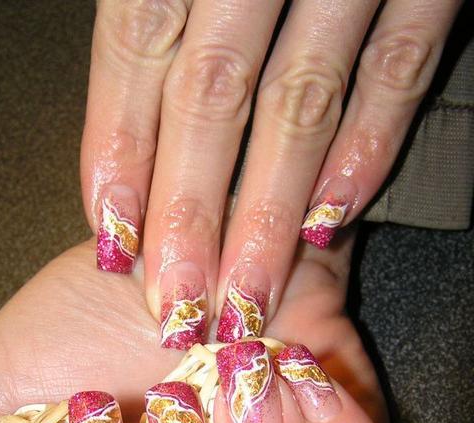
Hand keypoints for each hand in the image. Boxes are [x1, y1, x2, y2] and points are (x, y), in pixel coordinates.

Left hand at [81, 0, 459, 345]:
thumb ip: (158, 12)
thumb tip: (126, 145)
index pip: (139, 48)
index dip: (122, 151)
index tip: (115, 236)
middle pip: (213, 96)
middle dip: (191, 212)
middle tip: (177, 302)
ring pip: (299, 103)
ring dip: (269, 213)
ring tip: (244, 292)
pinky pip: (399, 68)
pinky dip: (366, 147)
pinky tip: (332, 219)